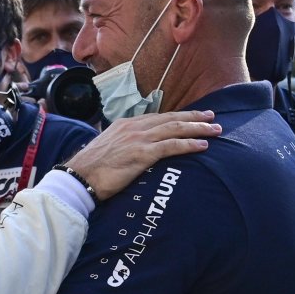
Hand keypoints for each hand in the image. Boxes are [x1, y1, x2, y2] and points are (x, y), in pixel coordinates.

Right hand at [65, 110, 218, 200]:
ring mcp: (139, 139)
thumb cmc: (92, 169)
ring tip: (215, 130)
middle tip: (213, 117)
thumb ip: (125, 145)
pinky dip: (189, 144)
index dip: (179, 116)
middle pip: (171, 118)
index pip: (159, 117)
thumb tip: (134, 151)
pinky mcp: (142, 154)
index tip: (194, 116)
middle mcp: (135, 127)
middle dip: (194, 117)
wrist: (79, 177)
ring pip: (175, 129)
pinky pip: (171, 146)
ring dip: (198, 128)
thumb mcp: (109, 149)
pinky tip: (202, 145)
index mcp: (127, 125)